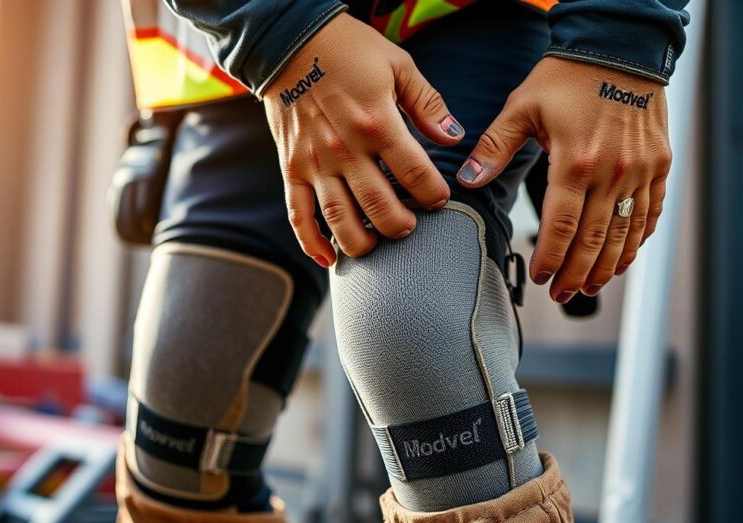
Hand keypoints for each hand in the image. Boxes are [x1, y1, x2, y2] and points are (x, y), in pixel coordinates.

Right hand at [263, 13, 463, 266]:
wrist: (289, 42)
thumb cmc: (348, 50)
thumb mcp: (397, 65)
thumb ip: (428, 104)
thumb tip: (454, 137)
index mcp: (377, 123)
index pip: (415, 174)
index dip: (434, 194)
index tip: (439, 199)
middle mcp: (345, 150)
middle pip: (380, 207)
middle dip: (402, 225)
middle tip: (410, 226)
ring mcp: (315, 163)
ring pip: (340, 220)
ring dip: (363, 242)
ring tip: (378, 244)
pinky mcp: (291, 168)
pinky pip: (298, 215)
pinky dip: (311, 243)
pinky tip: (329, 260)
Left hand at [458, 57, 670, 302]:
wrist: (621, 47)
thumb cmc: (567, 76)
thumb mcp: (522, 107)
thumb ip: (494, 148)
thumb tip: (468, 181)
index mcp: (574, 161)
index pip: (561, 227)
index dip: (550, 258)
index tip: (541, 278)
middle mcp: (612, 172)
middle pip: (594, 240)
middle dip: (576, 274)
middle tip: (562, 295)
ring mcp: (641, 171)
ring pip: (626, 234)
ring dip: (608, 267)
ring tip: (590, 287)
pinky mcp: (660, 165)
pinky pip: (651, 213)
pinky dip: (638, 240)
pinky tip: (624, 258)